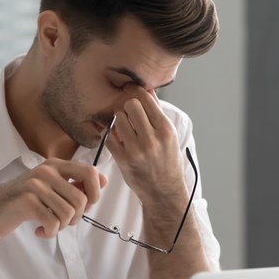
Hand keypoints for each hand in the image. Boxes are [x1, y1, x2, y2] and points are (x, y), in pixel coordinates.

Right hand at [0, 159, 106, 238]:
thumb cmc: (25, 202)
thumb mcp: (52, 188)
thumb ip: (76, 184)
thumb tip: (104, 180)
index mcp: (55, 165)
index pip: (89, 172)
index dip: (95, 193)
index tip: (87, 205)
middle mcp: (46, 171)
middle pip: (81, 199)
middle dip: (77, 217)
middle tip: (63, 221)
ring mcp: (35, 185)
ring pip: (68, 213)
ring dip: (62, 226)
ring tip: (50, 225)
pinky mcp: (27, 201)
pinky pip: (53, 223)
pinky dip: (50, 232)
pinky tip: (40, 231)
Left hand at [106, 86, 186, 208]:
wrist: (164, 190)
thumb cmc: (167, 160)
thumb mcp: (169, 135)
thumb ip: (157, 111)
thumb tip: (146, 88)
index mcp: (166, 130)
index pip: (145, 99)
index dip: (135, 91)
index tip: (130, 89)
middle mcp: (151, 139)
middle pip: (130, 105)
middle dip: (127, 106)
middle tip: (128, 112)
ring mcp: (136, 150)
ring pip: (118, 119)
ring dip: (118, 120)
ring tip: (124, 126)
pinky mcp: (123, 160)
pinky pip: (109, 136)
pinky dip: (111, 134)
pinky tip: (117, 136)